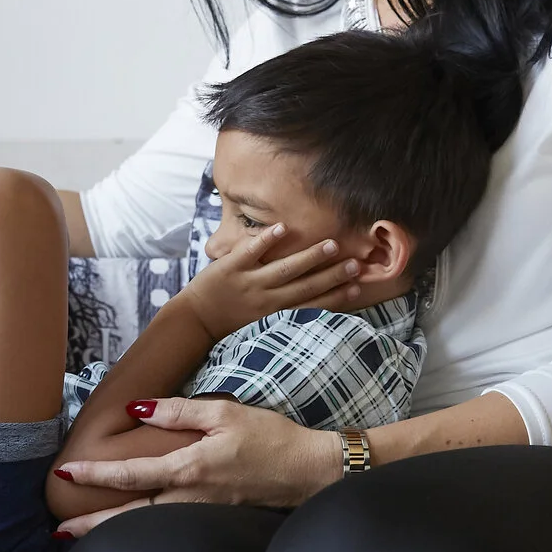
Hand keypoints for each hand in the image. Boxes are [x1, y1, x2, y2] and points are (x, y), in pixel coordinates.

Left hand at [54, 398, 344, 529]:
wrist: (311, 473)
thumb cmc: (272, 439)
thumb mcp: (225, 412)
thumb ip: (179, 411)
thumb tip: (137, 407)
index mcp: (189, 468)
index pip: (131, 473)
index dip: (95, 475)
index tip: (65, 473)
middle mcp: (190, 498)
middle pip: (130, 517)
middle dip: (92, 525)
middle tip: (58, 531)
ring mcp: (202, 516)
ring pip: (148, 528)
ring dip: (113, 533)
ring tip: (82, 537)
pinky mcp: (214, 523)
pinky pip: (169, 530)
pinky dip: (143, 534)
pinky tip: (130, 534)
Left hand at [177, 226, 362, 342]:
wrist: (194, 320)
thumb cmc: (231, 322)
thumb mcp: (260, 323)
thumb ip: (283, 312)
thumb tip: (312, 301)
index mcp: (275, 314)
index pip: (311, 304)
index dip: (335, 296)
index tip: (356, 286)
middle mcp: (266, 299)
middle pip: (305, 286)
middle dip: (331, 275)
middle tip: (356, 264)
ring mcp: (249, 282)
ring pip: (283, 269)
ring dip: (308, 257)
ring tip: (331, 244)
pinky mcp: (230, 268)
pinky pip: (250, 252)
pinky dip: (265, 240)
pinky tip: (283, 227)